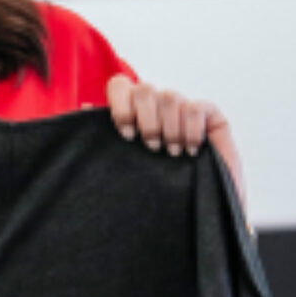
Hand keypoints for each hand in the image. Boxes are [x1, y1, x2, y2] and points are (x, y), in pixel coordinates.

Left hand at [104, 75, 244, 206]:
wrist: (194, 211)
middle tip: (150, 147)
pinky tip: (191, 149)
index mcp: (134, 113)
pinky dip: (190, 129)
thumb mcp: (123, 160)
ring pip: (169, 96)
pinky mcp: (211, 116)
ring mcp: (184, 109)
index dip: (120, 105)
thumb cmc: (157, 188)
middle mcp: (158, 108)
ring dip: (168, 128)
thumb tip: (84, 108)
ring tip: (171, 152)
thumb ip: (105, 134)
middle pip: (144, 88)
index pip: (121, 85)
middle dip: (145, 120)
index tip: (125, 134)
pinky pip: (196, 107)